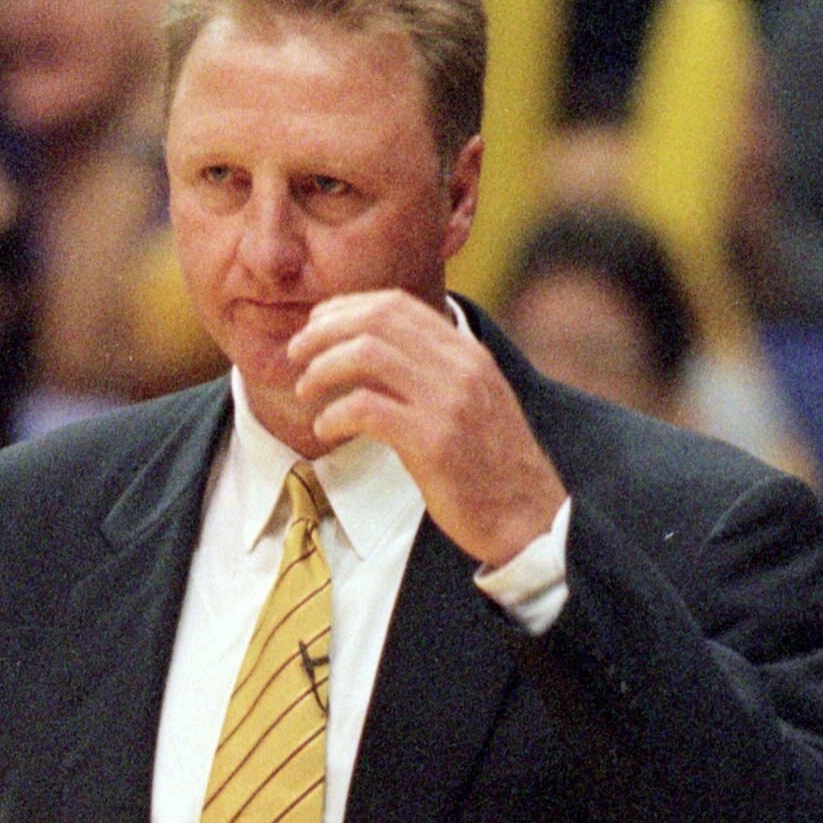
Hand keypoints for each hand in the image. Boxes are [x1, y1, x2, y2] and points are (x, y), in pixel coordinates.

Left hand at [288, 292, 569, 571]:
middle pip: (377, 321)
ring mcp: (448, 403)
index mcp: (467, 353)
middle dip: (324, 332)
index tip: (318, 326)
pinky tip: (324, 428)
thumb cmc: (490, 467)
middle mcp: (460, 368)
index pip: (398, 305)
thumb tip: (377, 355)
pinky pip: (367, 408)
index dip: (348, 308)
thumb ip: (434, 373)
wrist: (527, 517)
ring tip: (304, 391)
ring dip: (323, 368)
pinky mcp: (433, 443)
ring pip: (368, 355)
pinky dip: (334, 414)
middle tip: (295, 354)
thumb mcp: (472, 403)